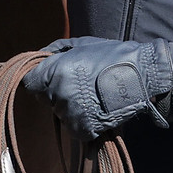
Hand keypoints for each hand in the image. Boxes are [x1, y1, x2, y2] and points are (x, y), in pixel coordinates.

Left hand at [22, 38, 172, 140]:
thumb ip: (55, 50)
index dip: (41, 79)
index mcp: (56, 71)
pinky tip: (97, 108)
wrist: (142, 76)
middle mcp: (60, 93)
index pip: (31, 83)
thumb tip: (38, 56)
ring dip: (70, 107)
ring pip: (59, 113)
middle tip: (80, 84)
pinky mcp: (83, 129)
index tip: (53, 78)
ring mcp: (71, 113)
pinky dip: (82, 121)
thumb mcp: (82, 43)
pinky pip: (73, 126)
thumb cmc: (112, 55)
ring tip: (92, 95)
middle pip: (45, 98)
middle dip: (56, 92)